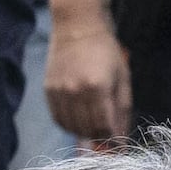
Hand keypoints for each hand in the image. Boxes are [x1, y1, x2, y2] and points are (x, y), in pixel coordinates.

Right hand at [46, 9, 134, 148]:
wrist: (77, 28)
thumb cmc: (105, 51)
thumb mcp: (122, 78)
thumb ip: (122, 110)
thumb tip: (121, 138)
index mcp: (98, 88)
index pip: (104, 127)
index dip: (112, 139)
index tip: (117, 141)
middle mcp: (75, 91)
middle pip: (87, 130)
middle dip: (99, 137)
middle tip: (106, 132)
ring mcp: (59, 91)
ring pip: (71, 128)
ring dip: (84, 133)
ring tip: (93, 125)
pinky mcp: (48, 90)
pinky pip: (57, 119)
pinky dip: (68, 125)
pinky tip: (78, 119)